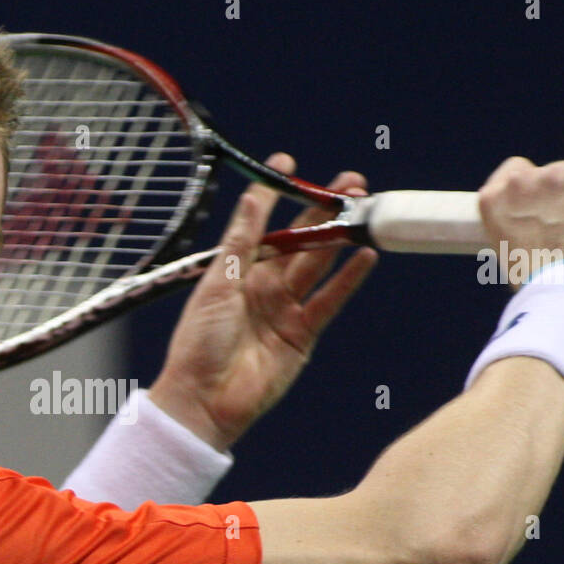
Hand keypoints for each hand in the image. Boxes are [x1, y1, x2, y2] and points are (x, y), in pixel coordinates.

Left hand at [148, 157, 377, 450]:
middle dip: (323, 211)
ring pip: (317, 264)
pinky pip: (329, 300)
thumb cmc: (199, 343)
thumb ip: (241, 241)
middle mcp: (262, 284)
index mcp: (235, 270)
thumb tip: (253, 195)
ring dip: (339, 237)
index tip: (289, 164)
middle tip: (350, 184)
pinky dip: (348, 279)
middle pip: (299, 240)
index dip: (276, 194)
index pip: (261, 223)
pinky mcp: (302, 334)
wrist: (205, 399)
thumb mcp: (218, 284)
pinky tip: (364, 255)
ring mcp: (284, 308)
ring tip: (362, 210)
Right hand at [477, 157, 563, 296]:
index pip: (515, 172)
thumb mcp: (509, 253)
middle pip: (554, 174)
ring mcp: (563, 175)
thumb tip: (542, 230)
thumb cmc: (538, 286)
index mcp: (495, 199)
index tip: (541, 202)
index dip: (532, 188)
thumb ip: (519, 229)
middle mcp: (526, 180)